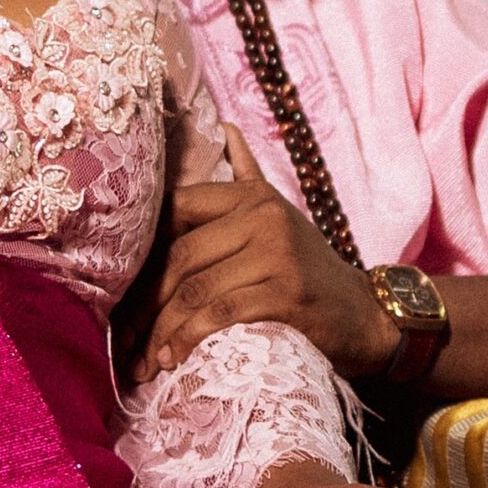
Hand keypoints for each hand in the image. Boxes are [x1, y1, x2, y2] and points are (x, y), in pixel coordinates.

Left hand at [141, 129, 397, 378]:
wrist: (365, 315)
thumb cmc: (308, 271)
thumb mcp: (278, 218)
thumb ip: (247, 177)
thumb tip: (226, 127)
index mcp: (252, 197)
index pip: (176, 211)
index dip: (143, 253)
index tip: (122, 291)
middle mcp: (263, 217)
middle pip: (180, 257)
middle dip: (145, 304)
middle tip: (126, 339)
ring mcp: (276, 253)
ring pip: (195, 290)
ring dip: (162, 330)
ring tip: (145, 359)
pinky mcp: (286, 293)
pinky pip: (220, 314)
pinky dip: (190, 339)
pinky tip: (174, 358)